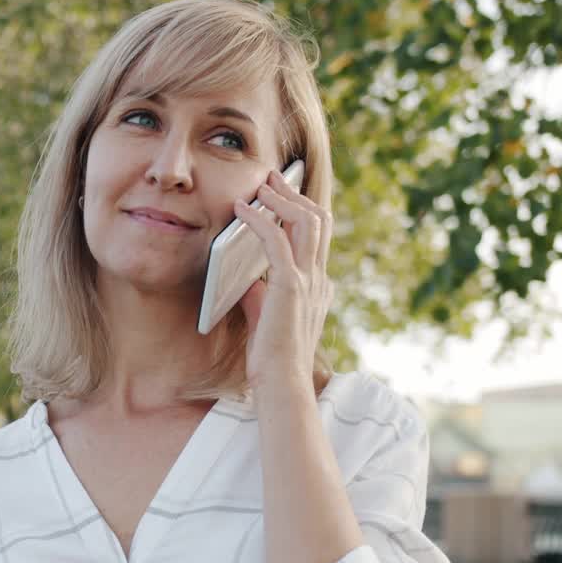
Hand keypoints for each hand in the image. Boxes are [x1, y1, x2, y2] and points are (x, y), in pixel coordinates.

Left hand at [233, 167, 333, 392]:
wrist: (282, 383)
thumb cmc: (272, 358)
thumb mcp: (267, 318)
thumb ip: (261, 296)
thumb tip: (249, 279)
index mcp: (316, 286)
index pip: (318, 236)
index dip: (302, 210)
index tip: (281, 194)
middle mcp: (317, 278)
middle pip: (317, 220)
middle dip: (294, 194)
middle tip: (271, 178)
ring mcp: (307, 281)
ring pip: (306, 221)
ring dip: (282, 198)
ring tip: (260, 186)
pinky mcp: (289, 286)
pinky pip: (277, 239)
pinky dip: (260, 219)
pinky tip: (243, 210)